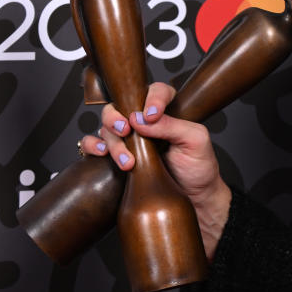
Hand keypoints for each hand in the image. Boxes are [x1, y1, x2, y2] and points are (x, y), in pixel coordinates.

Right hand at [79, 81, 231, 258]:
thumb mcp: (195, 142)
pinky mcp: (115, 158)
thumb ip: (173, 125)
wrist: (194, 200)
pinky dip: (91, 146)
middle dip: (117, 116)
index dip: (152, 98)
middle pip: (120, 106)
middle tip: (126, 131)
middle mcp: (145, 123)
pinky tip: (101, 154)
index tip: (151, 114)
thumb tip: (142, 118)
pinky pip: (93, 145)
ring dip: (112, 141)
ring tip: (127, 161)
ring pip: (106, 128)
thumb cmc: (199, 168)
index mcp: (168, 113)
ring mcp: (128, 140)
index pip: (156, 92)